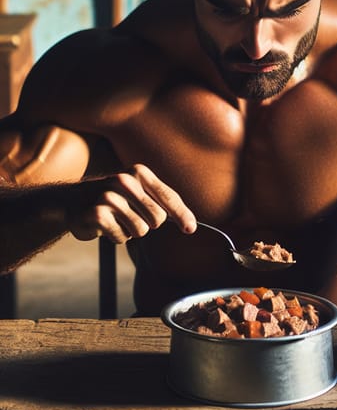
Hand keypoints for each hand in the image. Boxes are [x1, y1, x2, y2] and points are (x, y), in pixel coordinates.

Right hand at [67, 163, 196, 243]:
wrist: (72, 201)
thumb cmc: (115, 199)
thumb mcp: (140, 194)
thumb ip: (164, 204)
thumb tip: (191, 224)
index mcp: (139, 173)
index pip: (168, 197)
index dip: (182, 215)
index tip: (190, 229)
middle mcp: (124, 181)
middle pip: (157, 218)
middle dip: (148, 224)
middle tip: (132, 217)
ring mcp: (108, 196)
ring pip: (140, 230)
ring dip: (130, 231)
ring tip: (117, 220)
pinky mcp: (96, 213)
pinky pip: (121, 237)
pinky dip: (116, 237)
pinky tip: (105, 226)